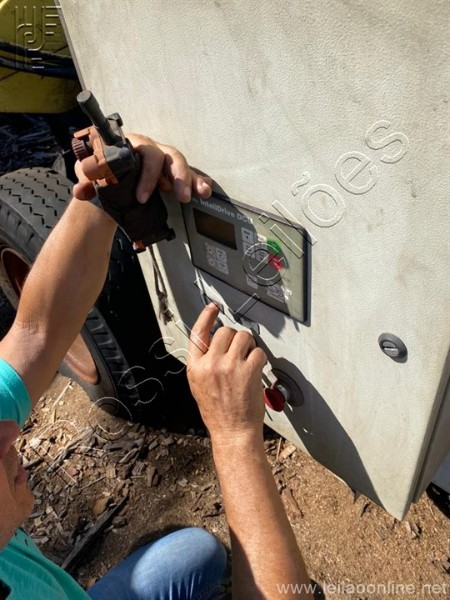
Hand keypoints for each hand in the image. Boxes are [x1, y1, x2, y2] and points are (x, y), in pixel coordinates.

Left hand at [73, 133, 211, 203]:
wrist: (105, 176)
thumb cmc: (100, 170)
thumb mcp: (91, 174)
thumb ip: (86, 181)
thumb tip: (81, 190)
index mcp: (132, 145)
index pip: (146, 154)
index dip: (147, 176)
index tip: (141, 197)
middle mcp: (150, 149)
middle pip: (168, 156)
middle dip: (177, 176)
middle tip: (180, 197)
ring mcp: (162, 161)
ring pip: (180, 163)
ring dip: (190, 179)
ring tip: (198, 195)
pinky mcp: (171, 173)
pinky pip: (188, 174)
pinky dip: (198, 182)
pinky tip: (205, 191)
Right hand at [187, 304, 266, 445]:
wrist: (233, 432)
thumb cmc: (218, 412)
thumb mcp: (199, 386)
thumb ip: (204, 363)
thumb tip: (215, 341)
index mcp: (195, 367)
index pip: (197, 334)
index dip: (205, 317)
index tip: (212, 308)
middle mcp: (210, 364)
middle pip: (225, 331)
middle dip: (235, 338)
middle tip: (239, 352)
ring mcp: (230, 366)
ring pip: (243, 337)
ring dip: (249, 345)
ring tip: (248, 361)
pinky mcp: (248, 371)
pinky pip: (258, 351)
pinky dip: (260, 358)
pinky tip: (256, 371)